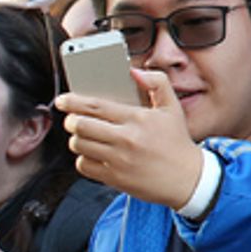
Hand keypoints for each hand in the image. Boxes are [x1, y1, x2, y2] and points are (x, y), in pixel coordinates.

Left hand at [55, 69, 204, 206]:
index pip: (95, 106)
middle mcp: (126, 139)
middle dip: (70, 120)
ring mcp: (118, 160)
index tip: (62, 100)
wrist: (187, 179)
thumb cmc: (176, 142)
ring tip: (84, 136)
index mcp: (137, 119)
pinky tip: (93, 153)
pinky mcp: (113, 178)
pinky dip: (83, 159)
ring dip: (76, 139)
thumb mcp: (172, 108)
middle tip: (72, 119)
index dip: (72, 101)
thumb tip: (134, 71)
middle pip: (80, 125)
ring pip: (79, 145)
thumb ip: (157, 83)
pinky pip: (83, 165)